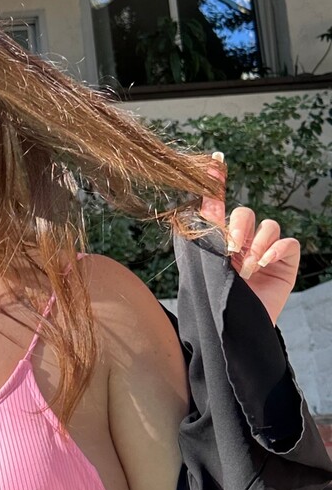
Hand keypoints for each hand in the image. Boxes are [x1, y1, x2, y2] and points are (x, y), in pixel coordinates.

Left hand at [200, 153, 299, 325]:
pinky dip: (276, 249)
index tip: (214, 160)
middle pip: (244, 213)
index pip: (217, 206)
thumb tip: (203, 198)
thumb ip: (205, 230)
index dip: (215, 183)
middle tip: (231, 249)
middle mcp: (241, 242)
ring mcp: (264, 252)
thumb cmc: (215, 298)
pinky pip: (287, 242)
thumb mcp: (204, 262)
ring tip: (247, 267)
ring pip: (267, 225)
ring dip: (256, 243)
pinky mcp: (284, 263)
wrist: (234, 329)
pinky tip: (264, 263)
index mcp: (217, 240)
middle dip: (238, 227)